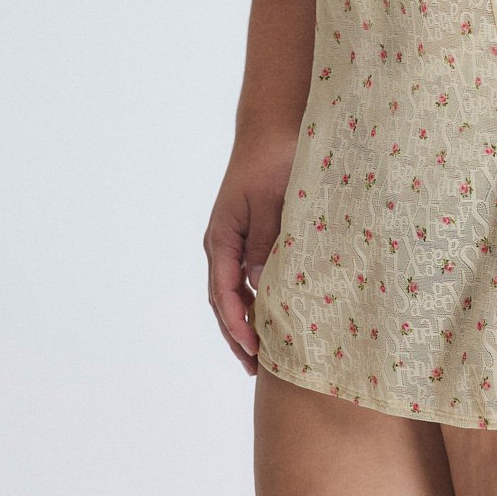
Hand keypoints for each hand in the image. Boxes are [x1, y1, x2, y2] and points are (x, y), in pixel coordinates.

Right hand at [203, 133, 297, 375]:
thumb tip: (261, 285)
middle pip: (224, 300)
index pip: (224, 292)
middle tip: (258, 370)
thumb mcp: (272, 199)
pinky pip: (248, 274)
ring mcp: (234, 238)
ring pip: (235, 291)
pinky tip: (273, 314)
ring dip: (247, 321)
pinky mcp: (250, 233)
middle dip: (239, 335)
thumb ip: (266, 241)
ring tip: (265, 354)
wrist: (273, 126)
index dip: (237, 325)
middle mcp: (222, 241)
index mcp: (222, 236)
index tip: (254, 350)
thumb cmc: (274, 158)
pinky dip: (257, 299)